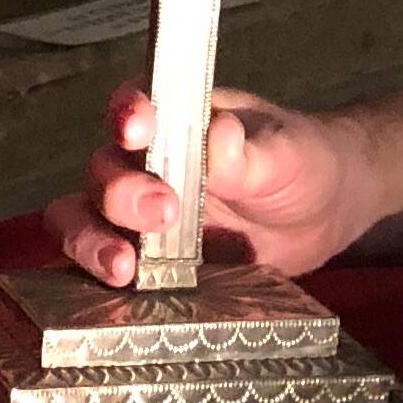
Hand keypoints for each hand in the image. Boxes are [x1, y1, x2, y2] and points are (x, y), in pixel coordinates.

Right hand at [41, 81, 366, 286]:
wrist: (321, 214)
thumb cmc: (301, 163)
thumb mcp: (288, 153)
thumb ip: (251, 153)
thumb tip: (220, 137)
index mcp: (178, 119)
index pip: (135, 106)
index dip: (126, 115)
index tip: (138, 130)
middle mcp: (145, 162)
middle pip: (103, 170)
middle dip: (122, 193)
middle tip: (166, 213)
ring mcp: (137, 216)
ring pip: (82, 219)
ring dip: (91, 242)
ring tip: (123, 268)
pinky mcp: (142, 261)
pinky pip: (97, 267)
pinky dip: (93, 279)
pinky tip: (116, 296)